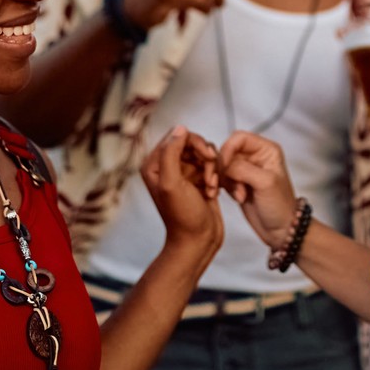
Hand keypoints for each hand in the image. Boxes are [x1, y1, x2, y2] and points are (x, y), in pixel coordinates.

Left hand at [141, 126, 222, 260]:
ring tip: (211, 187)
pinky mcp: (198, 180)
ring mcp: (183, 174)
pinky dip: (215, 177)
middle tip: (210, 175)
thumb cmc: (183, 216)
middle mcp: (166, 166)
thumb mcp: (172, 183)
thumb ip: (171, 153)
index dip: (194, 142)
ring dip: (212, 168)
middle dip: (205, 157)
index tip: (207, 158)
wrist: (198, 241)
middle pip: (192, 142)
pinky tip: (213, 193)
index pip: (177, 136)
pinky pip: (211, 166)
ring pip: (204, 153)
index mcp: (154, 164)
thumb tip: (181, 128)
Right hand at [216, 131, 299, 245]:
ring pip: (223, 166)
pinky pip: (223, 178)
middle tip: (234, 186)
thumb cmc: (280, 206)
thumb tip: (223, 164)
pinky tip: (238, 198)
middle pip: (227, 152)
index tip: (225, 167)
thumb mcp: (265, 182)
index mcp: (266, 150)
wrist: (282, 230)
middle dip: (225, 169)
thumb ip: (242, 168)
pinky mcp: (239, 183)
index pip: (238, 138)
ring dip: (226, 181)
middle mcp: (256, 157)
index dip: (228, 150)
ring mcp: (246, 170)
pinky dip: (225, 188)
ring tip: (240, 195)